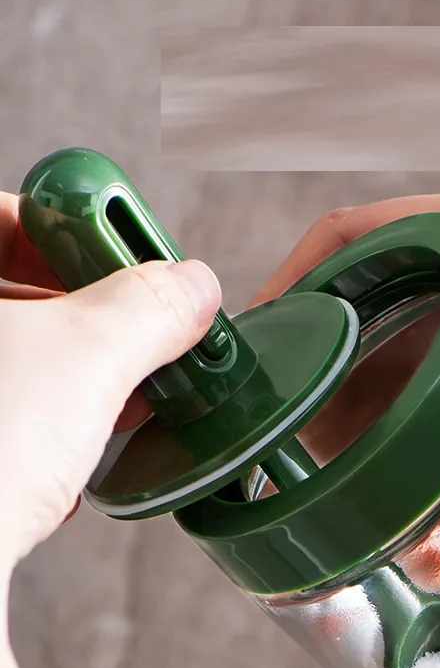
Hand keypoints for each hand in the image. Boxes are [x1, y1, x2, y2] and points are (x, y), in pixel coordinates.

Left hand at [0, 192, 221, 574]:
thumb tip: (193, 287)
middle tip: (137, 336)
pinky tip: (72, 453)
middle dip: (88, 312)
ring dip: (78, 374)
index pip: (0, 214)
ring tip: (118, 401)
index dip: (73, 229)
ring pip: (19, 356)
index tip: (128, 263)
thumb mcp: (85, 361)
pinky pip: (11, 409)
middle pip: (14, 286)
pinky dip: (49, 422)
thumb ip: (149, 309)